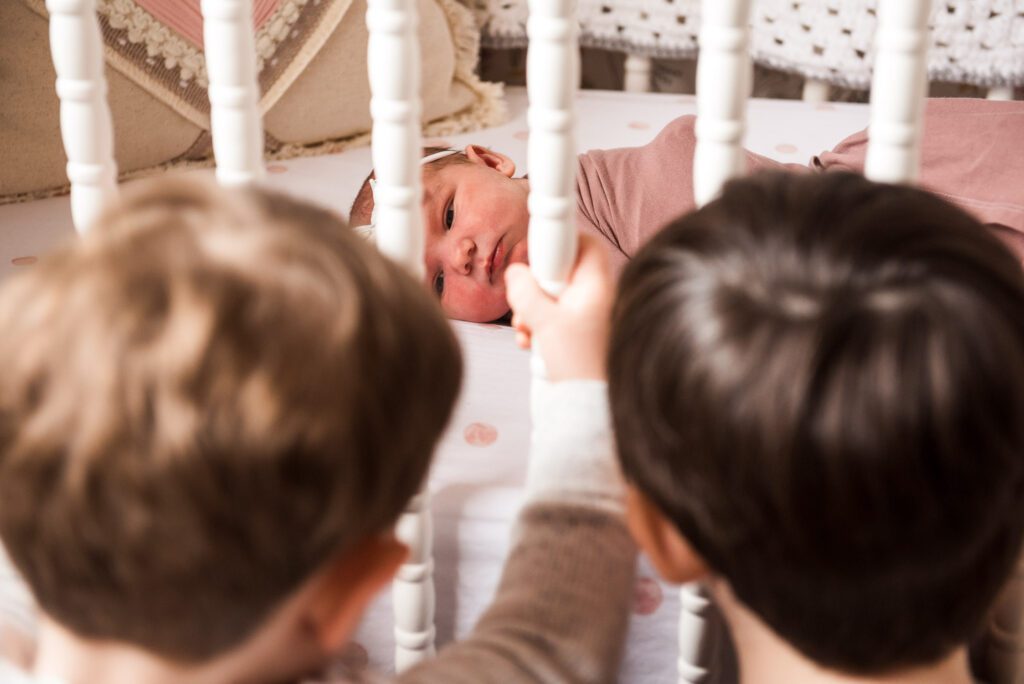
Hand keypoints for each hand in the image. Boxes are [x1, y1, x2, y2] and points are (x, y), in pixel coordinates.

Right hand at [505, 235, 613, 380]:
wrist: (589, 406)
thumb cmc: (577, 364)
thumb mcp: (545, 324)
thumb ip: (526, 293)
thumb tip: (515, 273)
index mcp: (596, 287)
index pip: (586, 244)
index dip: (560, 242)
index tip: (538, 254)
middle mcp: (596, 298)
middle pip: (562, 271)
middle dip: (536, 286)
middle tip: (525, 302)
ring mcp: (588, 317)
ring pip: (554, 297)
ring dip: (532, 309)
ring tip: (525, 329)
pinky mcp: (579, 334)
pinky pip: (555, 318)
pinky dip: (539, 326)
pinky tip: (531, 342)